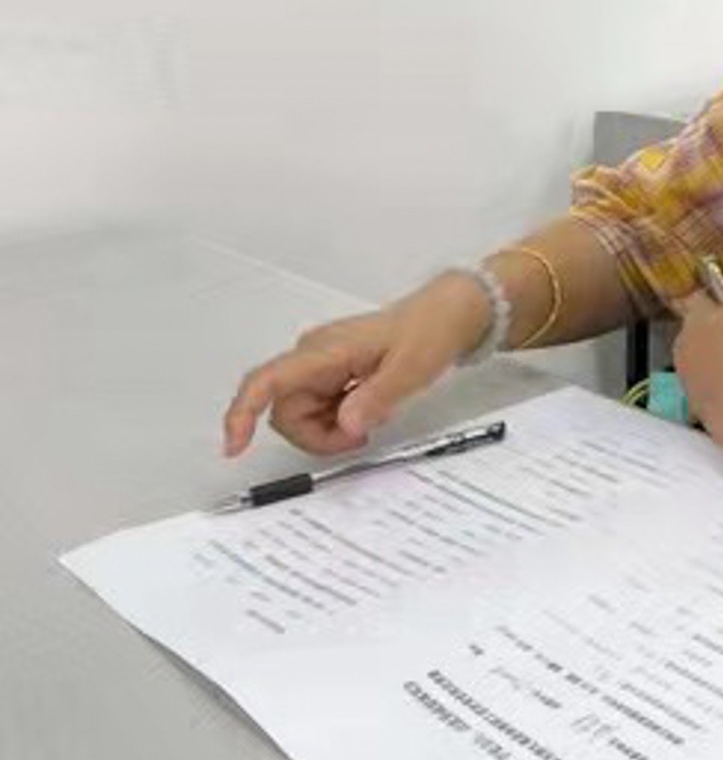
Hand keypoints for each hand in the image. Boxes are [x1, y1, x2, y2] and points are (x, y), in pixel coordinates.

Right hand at [221, 272, 492, 457]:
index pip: (267, 381)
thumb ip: (378, 397)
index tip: (235, 446)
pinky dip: (340, 420)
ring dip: (330, 430)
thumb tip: (347, 424)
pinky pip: (321, 408)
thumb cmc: (430, 331)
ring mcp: (322, 365)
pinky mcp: (333, 374)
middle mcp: (314, 356)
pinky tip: (368, 410)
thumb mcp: (412, 368)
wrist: (448, 313)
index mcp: (325, 350)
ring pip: (302, 415)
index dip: (243, 414)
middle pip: (286, 412)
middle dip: (316, 436)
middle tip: (360, 437)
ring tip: (371, 419)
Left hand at [672, 292, 722, 435]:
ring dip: (720, 369)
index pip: (699, 300)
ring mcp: (688, 384)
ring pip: (702, 368)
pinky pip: (712, 395)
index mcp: (695, 317)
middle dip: (716, 337)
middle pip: (696, 336)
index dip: (717, 302)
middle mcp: (683, 349)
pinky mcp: (699, 413)